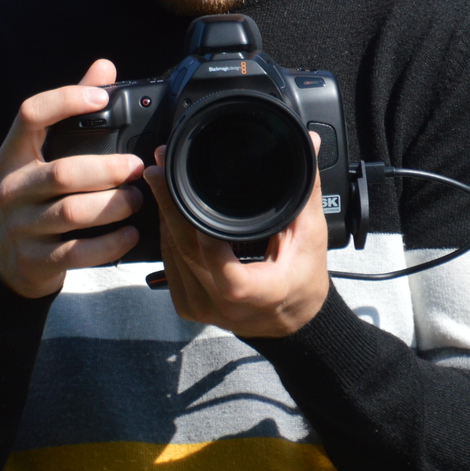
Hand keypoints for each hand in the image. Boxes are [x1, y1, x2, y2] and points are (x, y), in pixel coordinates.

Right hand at [0, 59, 145, 297]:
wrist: (2, 262)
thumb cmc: (29, 199)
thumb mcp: (36, 157)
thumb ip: (69, 113)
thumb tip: (104, 68)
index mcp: (13, 156)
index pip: (30, 116)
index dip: (65, 101)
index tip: (101, 98)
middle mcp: (13, 189)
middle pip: (62, 173)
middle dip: (107, 169)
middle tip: (136, 167)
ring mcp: (22, 227)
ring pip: (72, 213)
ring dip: (113, 205)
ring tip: (136, 199)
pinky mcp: (37, 260)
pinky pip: (78, 252)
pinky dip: (110, 243)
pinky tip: (129, 233)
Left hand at [141, 139, 329, 339]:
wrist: (291, 325)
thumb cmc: (303, 283)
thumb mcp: (310, 237)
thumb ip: (305, 190)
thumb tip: (308, 145)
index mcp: (252, 292)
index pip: (215, 259)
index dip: (195, 224)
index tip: (180, 184)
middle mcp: (219, 304)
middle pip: (184, 249)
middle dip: (168, 204)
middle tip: (159, 168)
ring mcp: (199, 308)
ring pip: (171, 255)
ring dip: (164, 217)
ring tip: (161, 181)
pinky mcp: (187, 306)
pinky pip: (170, 266)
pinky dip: (169, 237)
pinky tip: (168, 213)